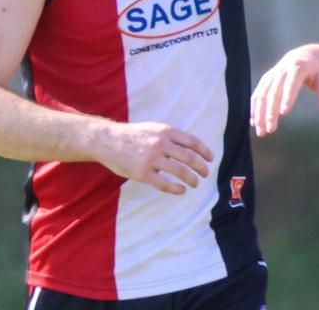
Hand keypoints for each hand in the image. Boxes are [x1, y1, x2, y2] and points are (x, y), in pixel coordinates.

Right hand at [97, 121, 213, 194]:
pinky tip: (181, 190)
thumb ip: (170, 137)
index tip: (210, 159)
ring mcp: (151, 159)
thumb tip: (190, 148)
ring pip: (179, 171)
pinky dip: (176, 188)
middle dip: (201, 167)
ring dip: (191, 179)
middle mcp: (160, 143)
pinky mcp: (142, 173)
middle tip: (205, 173)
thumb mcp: (153, 128)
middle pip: (189, 157)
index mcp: (165, 131)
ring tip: (196, 183)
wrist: (108, 141)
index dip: (204, 151)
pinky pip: (164, 184)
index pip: (192, 141)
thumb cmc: (133, 135)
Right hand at [251, 44, 318, 136]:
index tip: (284, 113)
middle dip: (270, 111)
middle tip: (270, 130)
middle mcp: (282, 69)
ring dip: (259, 113)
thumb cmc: (318, 68)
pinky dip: (254, 108)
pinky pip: (258, 94)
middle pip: (274, 92)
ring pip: (262, 94)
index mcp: (298, 66)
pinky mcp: (267, 79)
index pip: (291, 83)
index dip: (287, 97)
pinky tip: (254, 123)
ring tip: (261, 132)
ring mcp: (272, 74)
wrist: (306, 54)